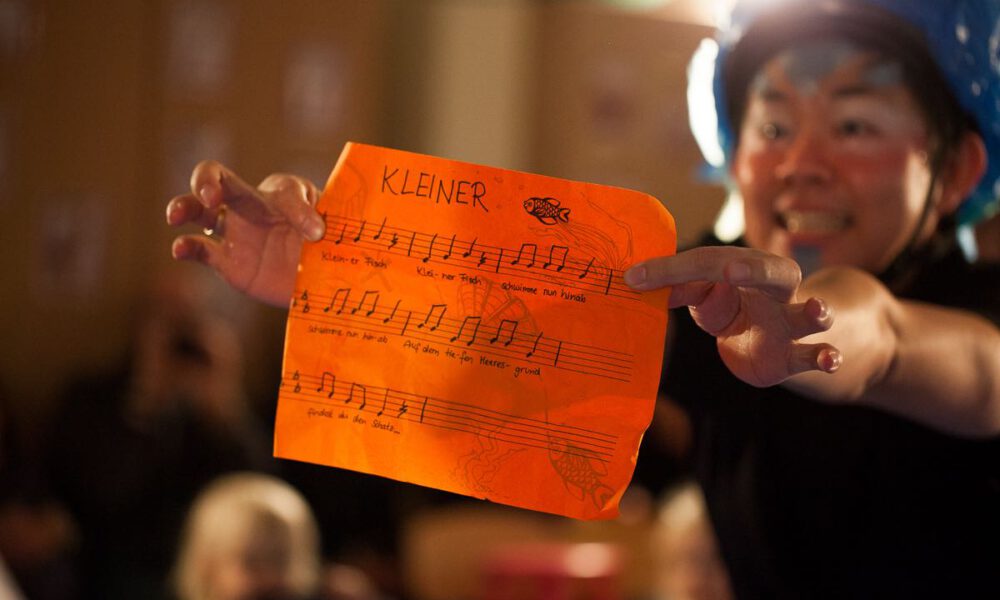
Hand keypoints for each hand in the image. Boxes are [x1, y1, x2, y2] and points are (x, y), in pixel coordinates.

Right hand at [165, 161, 325, 306]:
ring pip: (199, 211)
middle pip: (218, 180)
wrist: (319, 279)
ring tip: (175, 214)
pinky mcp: (227, 262)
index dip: (298, 209)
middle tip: (210, 195)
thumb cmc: (326, 244)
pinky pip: (200, 250)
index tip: (316, 232)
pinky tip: (179, 249)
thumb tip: (315, 230)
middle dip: (207, 181)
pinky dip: (185, 247)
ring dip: (184, 207)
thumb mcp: (330, 228)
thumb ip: (321, 223)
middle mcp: (251, 207)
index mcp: (280, 194)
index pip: (281, 188)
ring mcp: (235, 234)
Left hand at [625, 246, 840, 386]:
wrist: (769, 341)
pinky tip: (831, 359)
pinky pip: (815, 355)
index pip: (706, 264)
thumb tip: (638, 282)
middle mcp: (774, 289)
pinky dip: (826, 356)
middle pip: (773, 272)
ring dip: (815, 313)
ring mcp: (789, 322)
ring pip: (809, 315)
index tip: (635, 277)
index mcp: (745, 268)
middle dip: (754, 270)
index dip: (671, 270)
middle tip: (730, 270)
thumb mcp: (704, 298)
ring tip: (816, 312)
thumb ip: (680, 290)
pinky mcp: (795, 356)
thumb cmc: (731, 308)